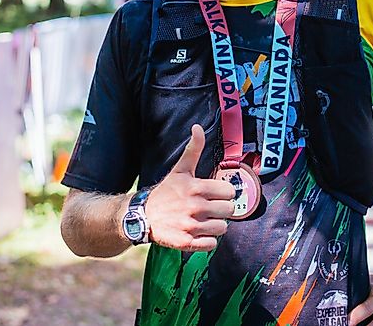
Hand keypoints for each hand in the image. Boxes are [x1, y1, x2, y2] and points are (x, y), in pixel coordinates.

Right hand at [145, 124, 235, 250]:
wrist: (142, 216)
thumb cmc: (166, 192)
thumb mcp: (180, 169)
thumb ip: (193, 149)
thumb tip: (198, 127)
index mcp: (197, 188)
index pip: (230, 193)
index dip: (223, 194)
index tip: (214, 195)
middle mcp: (196, 207)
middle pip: (229, 211)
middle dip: (221, 210)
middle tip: (209, 208)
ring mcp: (191, 226)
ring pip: (222, 228)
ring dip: (215, 226)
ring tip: (203, 221)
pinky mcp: (186, 242)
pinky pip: (211, 244)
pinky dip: (207, 241)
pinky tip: (198, 233)